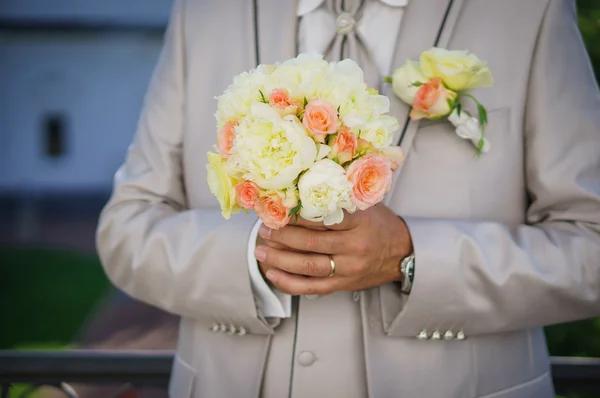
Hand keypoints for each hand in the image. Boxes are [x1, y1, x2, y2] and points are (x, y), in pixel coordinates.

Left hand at [254, 204, 412, 294]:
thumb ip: (340, 195)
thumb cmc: (380, 224)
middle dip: (282, 236)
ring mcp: (349, 268)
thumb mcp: (366, 203)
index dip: (296, 215)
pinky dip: (290, 282)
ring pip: (309, 266)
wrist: (402, 253)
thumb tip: (304, 181)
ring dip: (280, 259)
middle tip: (264, 229)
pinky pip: (312, 287)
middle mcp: (354, 246)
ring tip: (261, 250)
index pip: (322, 217)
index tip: (277, 209)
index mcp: (359, 222)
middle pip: (311, 243)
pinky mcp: (344, 285)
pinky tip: (273, 273)